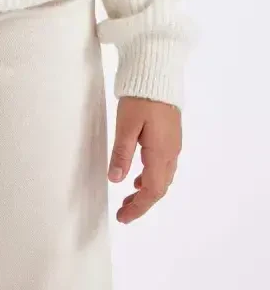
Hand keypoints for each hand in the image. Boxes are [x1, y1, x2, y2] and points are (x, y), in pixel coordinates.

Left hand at [108, 95, 180, 223]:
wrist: (157, 72)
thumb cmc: (141, 97)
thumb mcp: (126, 125)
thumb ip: (122, 153)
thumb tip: (116, 181)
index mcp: (161, 153)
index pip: (152, 190)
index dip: (138, 207)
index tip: (123, 217)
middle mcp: (171, 152)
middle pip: (160, 187)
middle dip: (142, 203)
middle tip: (123, 212)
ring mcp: (173, 144)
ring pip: (163, 177)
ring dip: (147, 191)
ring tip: (129, 197)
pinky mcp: (170, 135)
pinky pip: (164, 166)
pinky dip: (151, 176)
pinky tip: (139, 175)